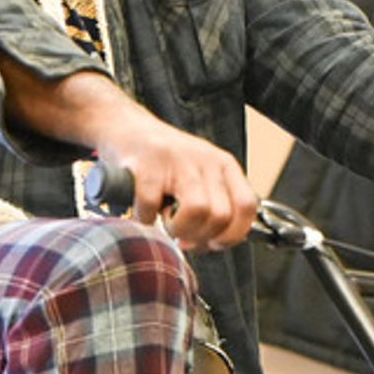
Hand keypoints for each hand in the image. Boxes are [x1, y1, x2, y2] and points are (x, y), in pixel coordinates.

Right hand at [95, 103, 259, 250]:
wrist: (127, 129)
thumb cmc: (164, 161)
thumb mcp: (200, 176)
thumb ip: (214, 206)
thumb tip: (209, 244)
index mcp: (224, 165)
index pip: (246, 207)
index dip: (231, 235)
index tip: (212, 243)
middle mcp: (206, 160)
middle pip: (221, 216)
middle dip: (200, 237)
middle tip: (182, 233)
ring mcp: (177, 160)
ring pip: (197, 211)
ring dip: (177, 229)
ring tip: (165, 221)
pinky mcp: (148, 165)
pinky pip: (152, 206)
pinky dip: (145, 218)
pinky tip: (143, 211)